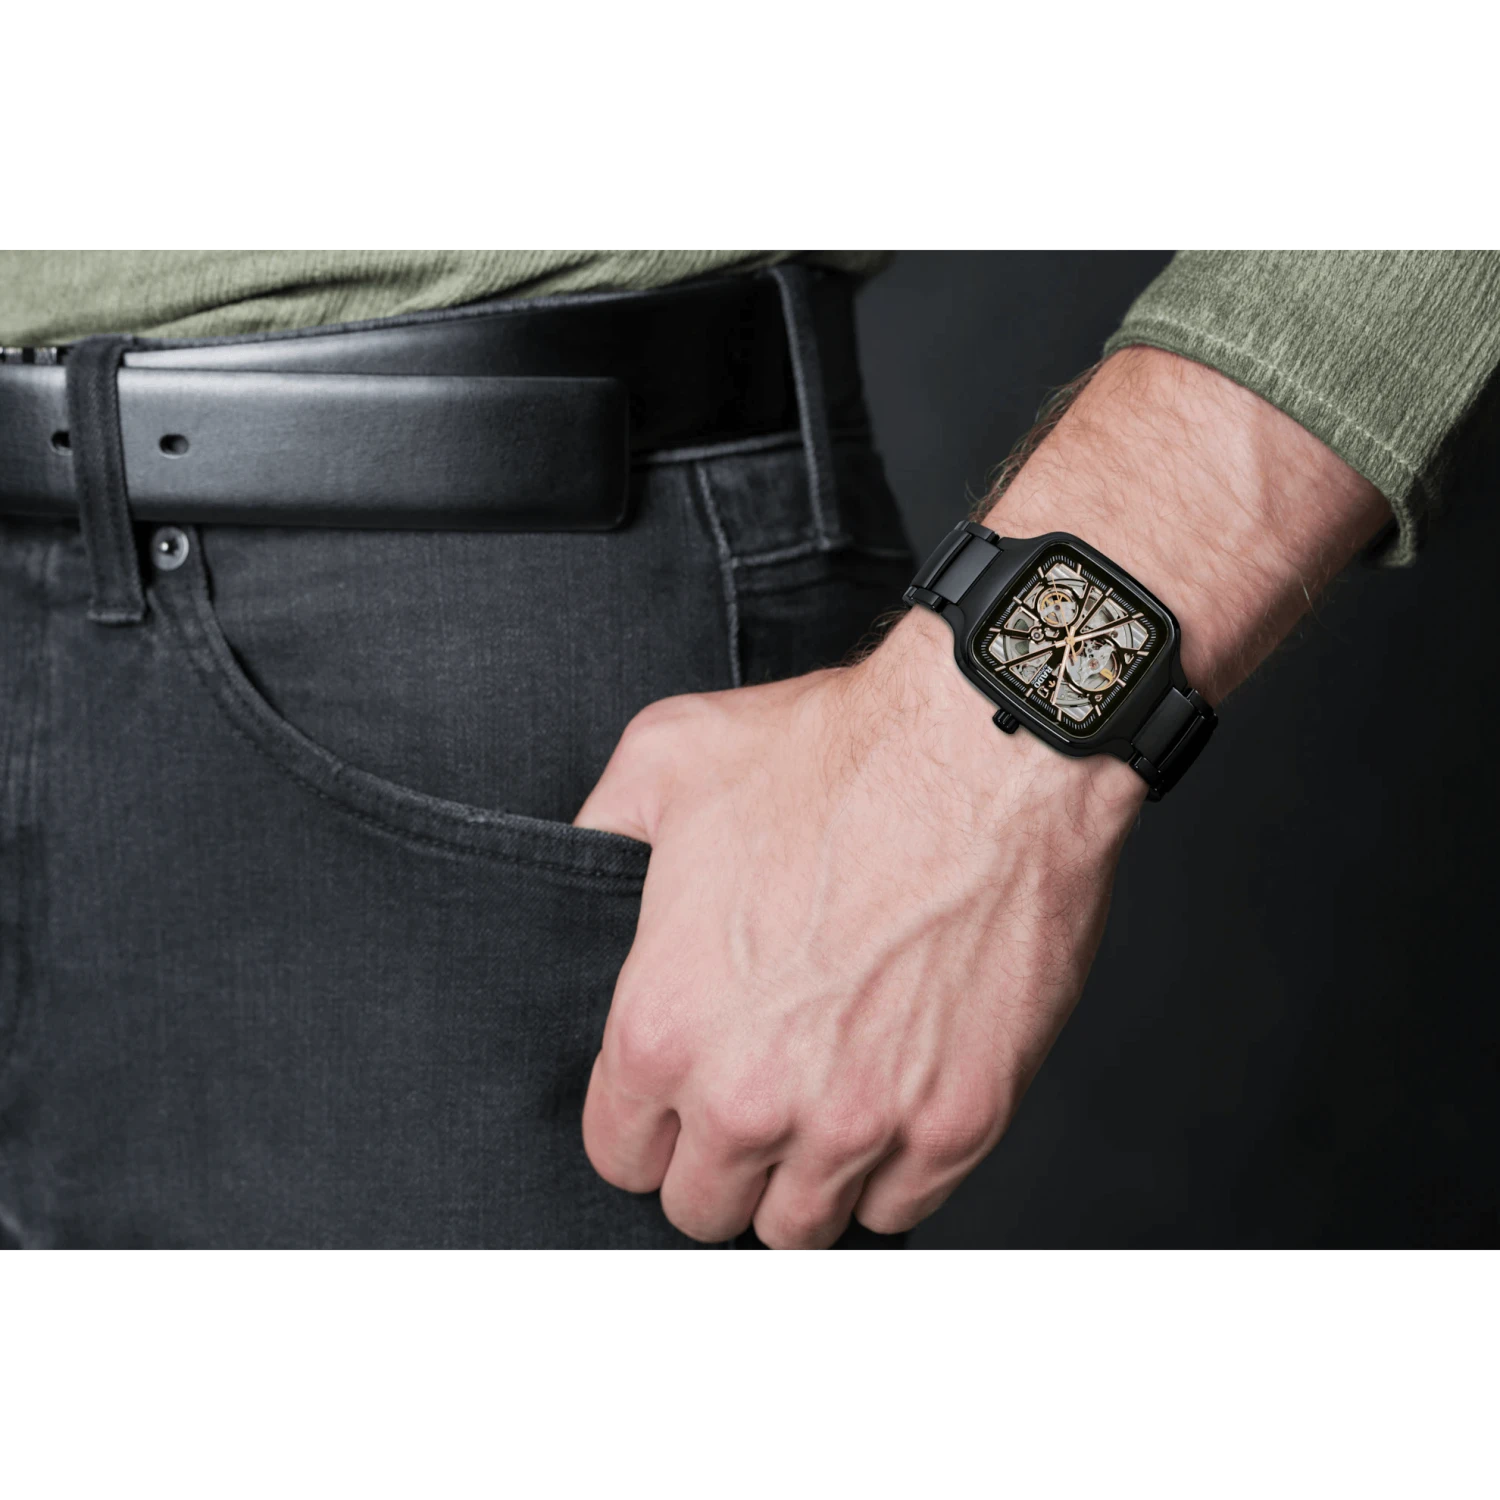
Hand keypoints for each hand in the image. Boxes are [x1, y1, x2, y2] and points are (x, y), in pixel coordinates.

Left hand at [575, 607, 1144, 1246]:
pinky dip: (888, 1174)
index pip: (618, 1154)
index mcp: (666, 1026)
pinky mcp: (959, 1122)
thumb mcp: (667, 760)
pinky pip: (901, 1209)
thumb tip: (581, 866)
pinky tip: (886, 1108)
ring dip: (798, 1180)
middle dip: (715, 1161)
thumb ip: (600, 832)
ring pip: (799, 1229)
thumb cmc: (837, 753)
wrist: (989, 748)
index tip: (672, 1095)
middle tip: (748, 1099)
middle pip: (703, 1208)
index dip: (642, 1123)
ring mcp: (861, 1121)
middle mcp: (753, 1096)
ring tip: (816, 1111)